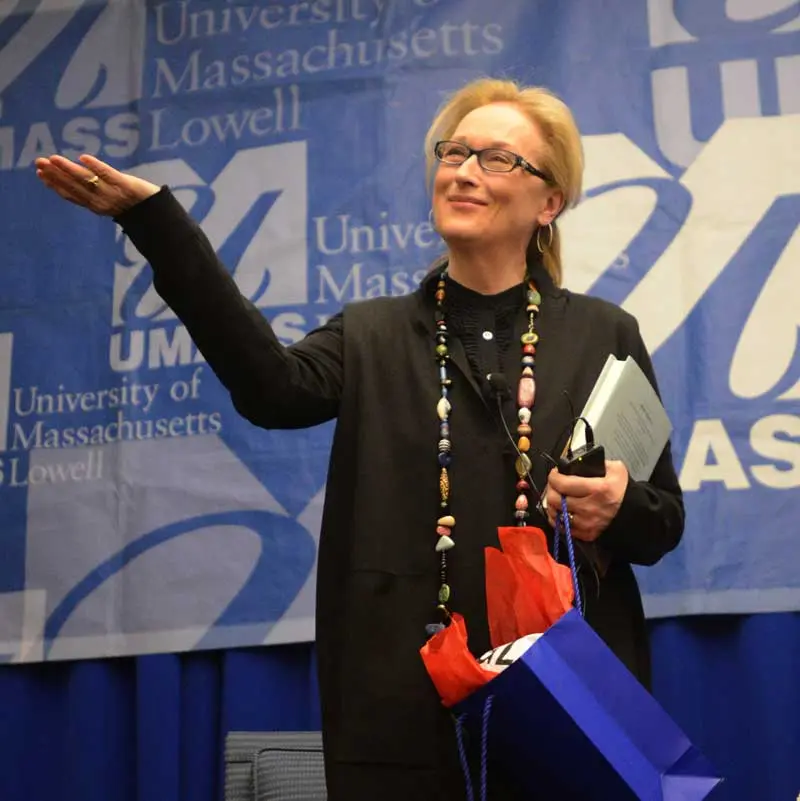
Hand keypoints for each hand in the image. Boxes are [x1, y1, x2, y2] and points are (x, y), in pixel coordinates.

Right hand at [35, 154, 159, 216]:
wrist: (158, 213)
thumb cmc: (134, 206)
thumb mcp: (110, 201)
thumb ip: (94, 193)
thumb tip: (76, 178)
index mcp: (96, 206)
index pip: (71, 195)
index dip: (55, 185)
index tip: (40, 174)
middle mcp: (101, 201)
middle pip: (75, 187)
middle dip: (56, 175)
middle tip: (39, 163)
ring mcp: (112, 193)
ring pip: (87, 180)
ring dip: (69, 169)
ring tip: (54, 159)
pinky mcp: (125, 185)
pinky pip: (108, 175)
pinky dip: (95, 167)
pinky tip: (83, 158)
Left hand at [544, 460, 628, 541]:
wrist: (634, 513)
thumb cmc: (623, 491)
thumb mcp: (616, 469)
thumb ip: (596, 462)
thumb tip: (578, 462)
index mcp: (598, 489)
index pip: (563, 483)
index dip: (554, 476)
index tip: (555, 474)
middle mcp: (590, 507)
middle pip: (555, 499)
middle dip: (551, 489)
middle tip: (554, 484)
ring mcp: (587, 523)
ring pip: (555, 513)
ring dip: (552, 504)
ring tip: (556, 496)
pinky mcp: (586, 533)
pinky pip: (561, 527)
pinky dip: (557, 518)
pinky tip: (560, 510)